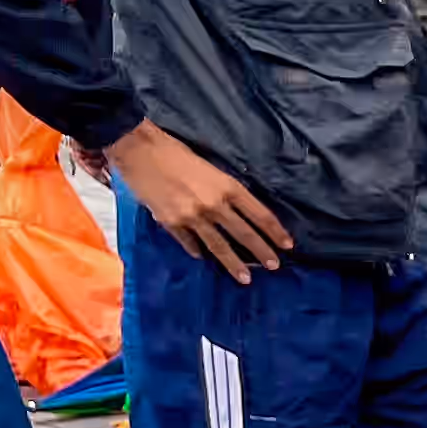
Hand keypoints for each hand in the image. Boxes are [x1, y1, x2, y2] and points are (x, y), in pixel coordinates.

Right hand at [108, 121, 287, 279]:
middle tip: (274, 266)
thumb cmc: (174, 152)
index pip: (260, 214)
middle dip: (262, 252)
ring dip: (234, 264)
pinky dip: (197, 251)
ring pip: (220, 246)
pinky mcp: (171, 223)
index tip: (287, 245)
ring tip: (246, 278)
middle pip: (244, 234)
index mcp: (227, 187)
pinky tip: (202, 257)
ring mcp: (193, 216)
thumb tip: (236, 212)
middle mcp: (214, 204)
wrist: (138, 149)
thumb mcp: (210, 168)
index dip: (275, 231)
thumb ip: (224, 191)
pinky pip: (189, 243)